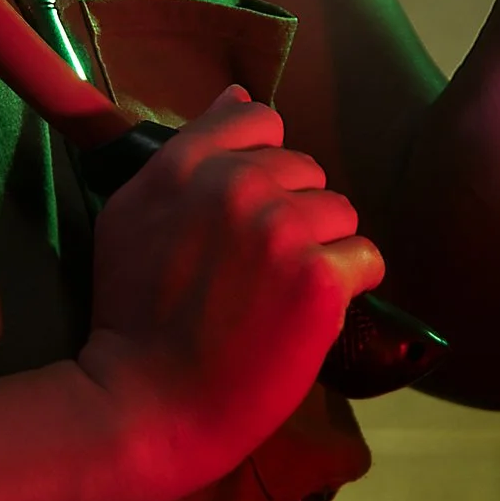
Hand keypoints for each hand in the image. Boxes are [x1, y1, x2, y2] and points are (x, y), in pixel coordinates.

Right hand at [77, 84, 384, 489]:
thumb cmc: (133, 317)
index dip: (264, 163)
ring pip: (341, 211)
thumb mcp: (131, 217)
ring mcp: (281, 229)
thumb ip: (186, 151)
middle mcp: (234, 185)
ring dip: (323, 249)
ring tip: (283, 295)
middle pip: (307, 170)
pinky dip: (349, 287)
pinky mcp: (320, 278)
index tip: (248, 210)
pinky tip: (310, 314)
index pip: (259, 120)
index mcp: (185, 166)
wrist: (149, 404)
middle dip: (294, 213)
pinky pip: (368, 257)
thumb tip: (237, 96)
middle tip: (257, 272)